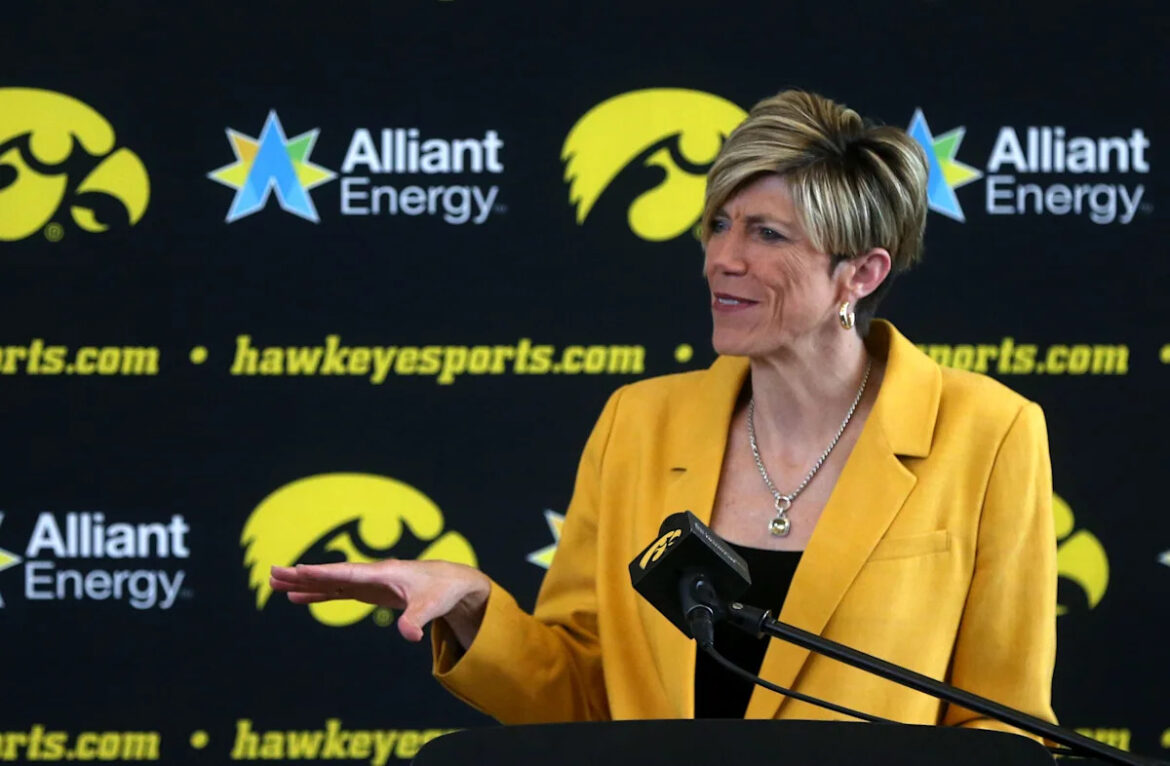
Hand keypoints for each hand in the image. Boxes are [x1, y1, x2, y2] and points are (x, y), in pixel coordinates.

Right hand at [270, 559, 489, 645]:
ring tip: (275, 583)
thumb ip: (417, 619)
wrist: (451, 582)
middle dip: (302, 575)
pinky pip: (337, 591)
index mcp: (383, 573)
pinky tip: (298, 597)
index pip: (347, 574)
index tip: (298, 570)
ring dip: (303, 583)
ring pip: (329, 582)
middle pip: (330, 575)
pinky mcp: (368, 591)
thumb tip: (408, 636)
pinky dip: (317, 593)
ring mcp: (367, 582)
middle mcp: (371, 574)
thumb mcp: (432, 606)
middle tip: (272, 573)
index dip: (323, 574)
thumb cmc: (441, 590)